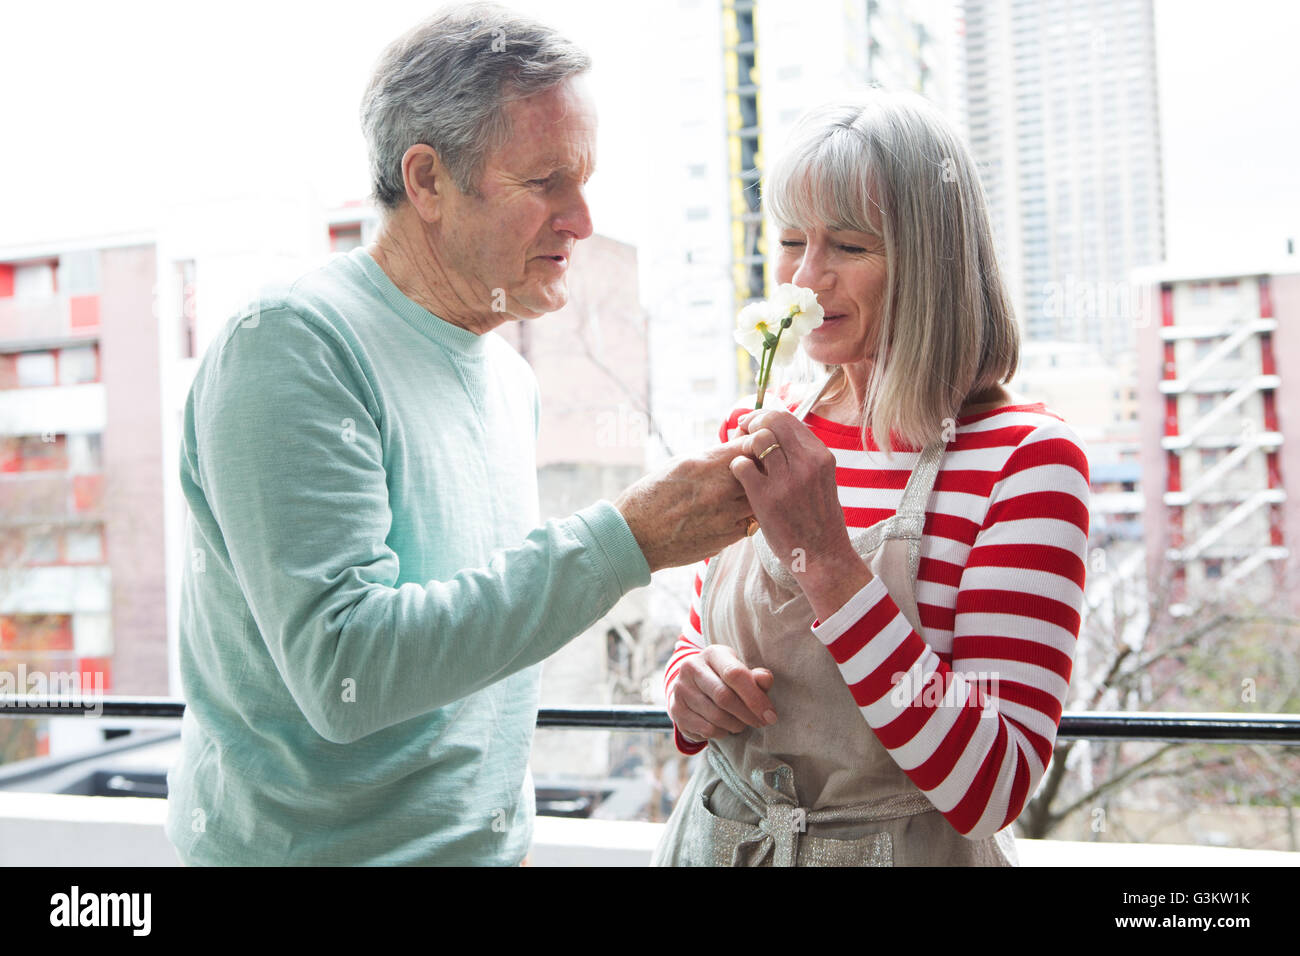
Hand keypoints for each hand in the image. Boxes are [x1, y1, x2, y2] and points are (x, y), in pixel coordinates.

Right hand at [614, 438, 753, 572]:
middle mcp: (720, 489)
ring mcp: (726, 516)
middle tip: (754, 470)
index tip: (753, 448)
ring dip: (756, 494)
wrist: (636, 536)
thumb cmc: (653, 496)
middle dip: (760, 469)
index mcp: (706, 465)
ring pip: (760, 499)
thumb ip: (714, 457)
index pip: (752, 445)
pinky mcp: (727, 538)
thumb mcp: (680, 464)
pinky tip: (732, 514)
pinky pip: (752, 523)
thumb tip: (739, 447)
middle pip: (762, 472)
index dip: (756, 445)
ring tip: (740, 493)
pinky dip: (747, 516)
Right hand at [668, 645, 775, 741]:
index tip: (770, 715)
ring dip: (735, 725)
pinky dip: (722, 733)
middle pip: (724, 697)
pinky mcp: (676, 710)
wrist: (691, 686)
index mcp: (712, 653)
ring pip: (715, 716)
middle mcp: (691, 667)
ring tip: (741, 724)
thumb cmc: (724, 679)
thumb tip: (765, 679)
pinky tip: (725, 727)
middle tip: (760, 722)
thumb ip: (756, 677)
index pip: (735, 674)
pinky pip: (706, 729)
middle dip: (747, 714)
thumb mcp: (741, 672)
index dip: (755, 697)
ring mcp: (681, 689)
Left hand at [730, 409, 872, 620]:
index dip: (765, 416)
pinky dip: (736, 467)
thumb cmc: (819, 520)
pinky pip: (742, 466)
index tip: (753, 423)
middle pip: (771, 421)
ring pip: (757, 440)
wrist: (823, 556)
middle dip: (751, 422)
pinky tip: (739, 477)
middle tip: (741, 432)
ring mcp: (787, 480)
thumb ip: (804, 457)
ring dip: (743, 444)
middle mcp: (807, 463)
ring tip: (740, 456)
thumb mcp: (822, 480)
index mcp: (821, 456)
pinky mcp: (767, 498)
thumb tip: (776, 434)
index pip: (788, 418)